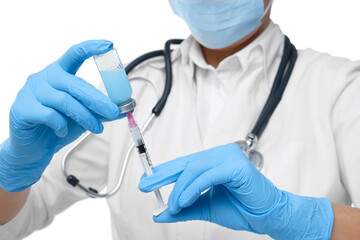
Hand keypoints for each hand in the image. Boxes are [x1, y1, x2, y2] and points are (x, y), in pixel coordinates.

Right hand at [0, 40, 123, 191]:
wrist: (33, 149)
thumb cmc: (57, 127)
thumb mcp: (83, 116)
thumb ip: (101, 111)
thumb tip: (125, 108)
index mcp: (58, 74)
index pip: (74, 54)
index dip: (91, 48)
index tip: (108, 45)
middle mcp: (43, 78)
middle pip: (74, 83)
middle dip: (97, 99)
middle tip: (113, 111)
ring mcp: (30, 92)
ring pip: (64, 101)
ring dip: (85, 116)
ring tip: (95, 128)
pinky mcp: (22, 109)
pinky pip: (49, 115)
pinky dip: (61, 125)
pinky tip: (62, 131)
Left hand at [139, 143, 333, 238]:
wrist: (267, 217)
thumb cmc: (241, 209)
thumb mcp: (205, 209)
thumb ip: (184, 209)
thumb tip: (160, 212)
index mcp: (213, 162)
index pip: (185, 164)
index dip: (164, 172)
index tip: (147, 181)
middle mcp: (220, 154)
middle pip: (186, 163)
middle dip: (163, 175)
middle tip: (146, 185)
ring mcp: (229, 157)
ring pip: (194, 169)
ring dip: (179, 189)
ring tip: (173, 205)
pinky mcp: (235, 165)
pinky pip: (207, 176)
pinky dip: (192, 189)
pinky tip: (185, 200)